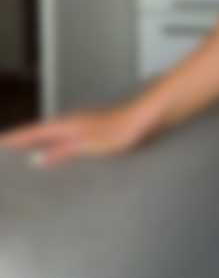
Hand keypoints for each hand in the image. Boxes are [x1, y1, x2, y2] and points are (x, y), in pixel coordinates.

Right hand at [0, 102, 150, 168]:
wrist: (145, 117)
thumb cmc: (119, 130)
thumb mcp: (88, 144)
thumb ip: (61, 151)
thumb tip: (34, 160)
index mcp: (64, 124)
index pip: (30, 132)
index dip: (11, 139)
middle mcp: (69, 122)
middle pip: (36, 133)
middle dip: (18, 142)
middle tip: (2, 154)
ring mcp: (80, 126)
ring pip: (49, 136)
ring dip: (34, 144)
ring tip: (20, 158)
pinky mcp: (90, 131)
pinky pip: (62, 140)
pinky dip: (51, 146)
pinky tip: (55, 157)